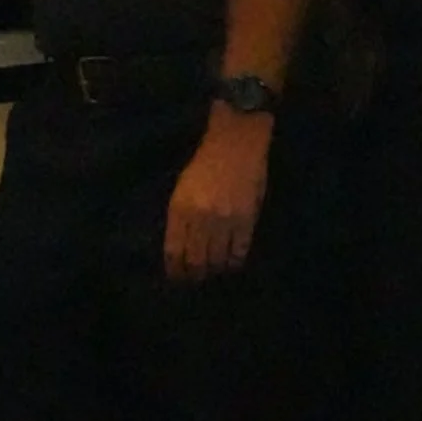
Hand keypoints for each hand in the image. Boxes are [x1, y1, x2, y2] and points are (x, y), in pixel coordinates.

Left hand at [163, 106, 270, 280]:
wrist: (236, 141)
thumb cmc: (206, 161)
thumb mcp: (183, 186)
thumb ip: (182, 216)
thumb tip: (182, 246)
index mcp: (179, 208)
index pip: (174, 250)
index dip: (175, 269)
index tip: (177, 277)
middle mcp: (199, 218)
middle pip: (196, 260)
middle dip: (194, 274)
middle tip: (196, 279)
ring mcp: (224, 220)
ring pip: (217, 259)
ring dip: (214, 269)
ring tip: (214, 272)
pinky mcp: (246, 220)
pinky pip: (239, 251)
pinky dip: (234, 261)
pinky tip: (231, 262)